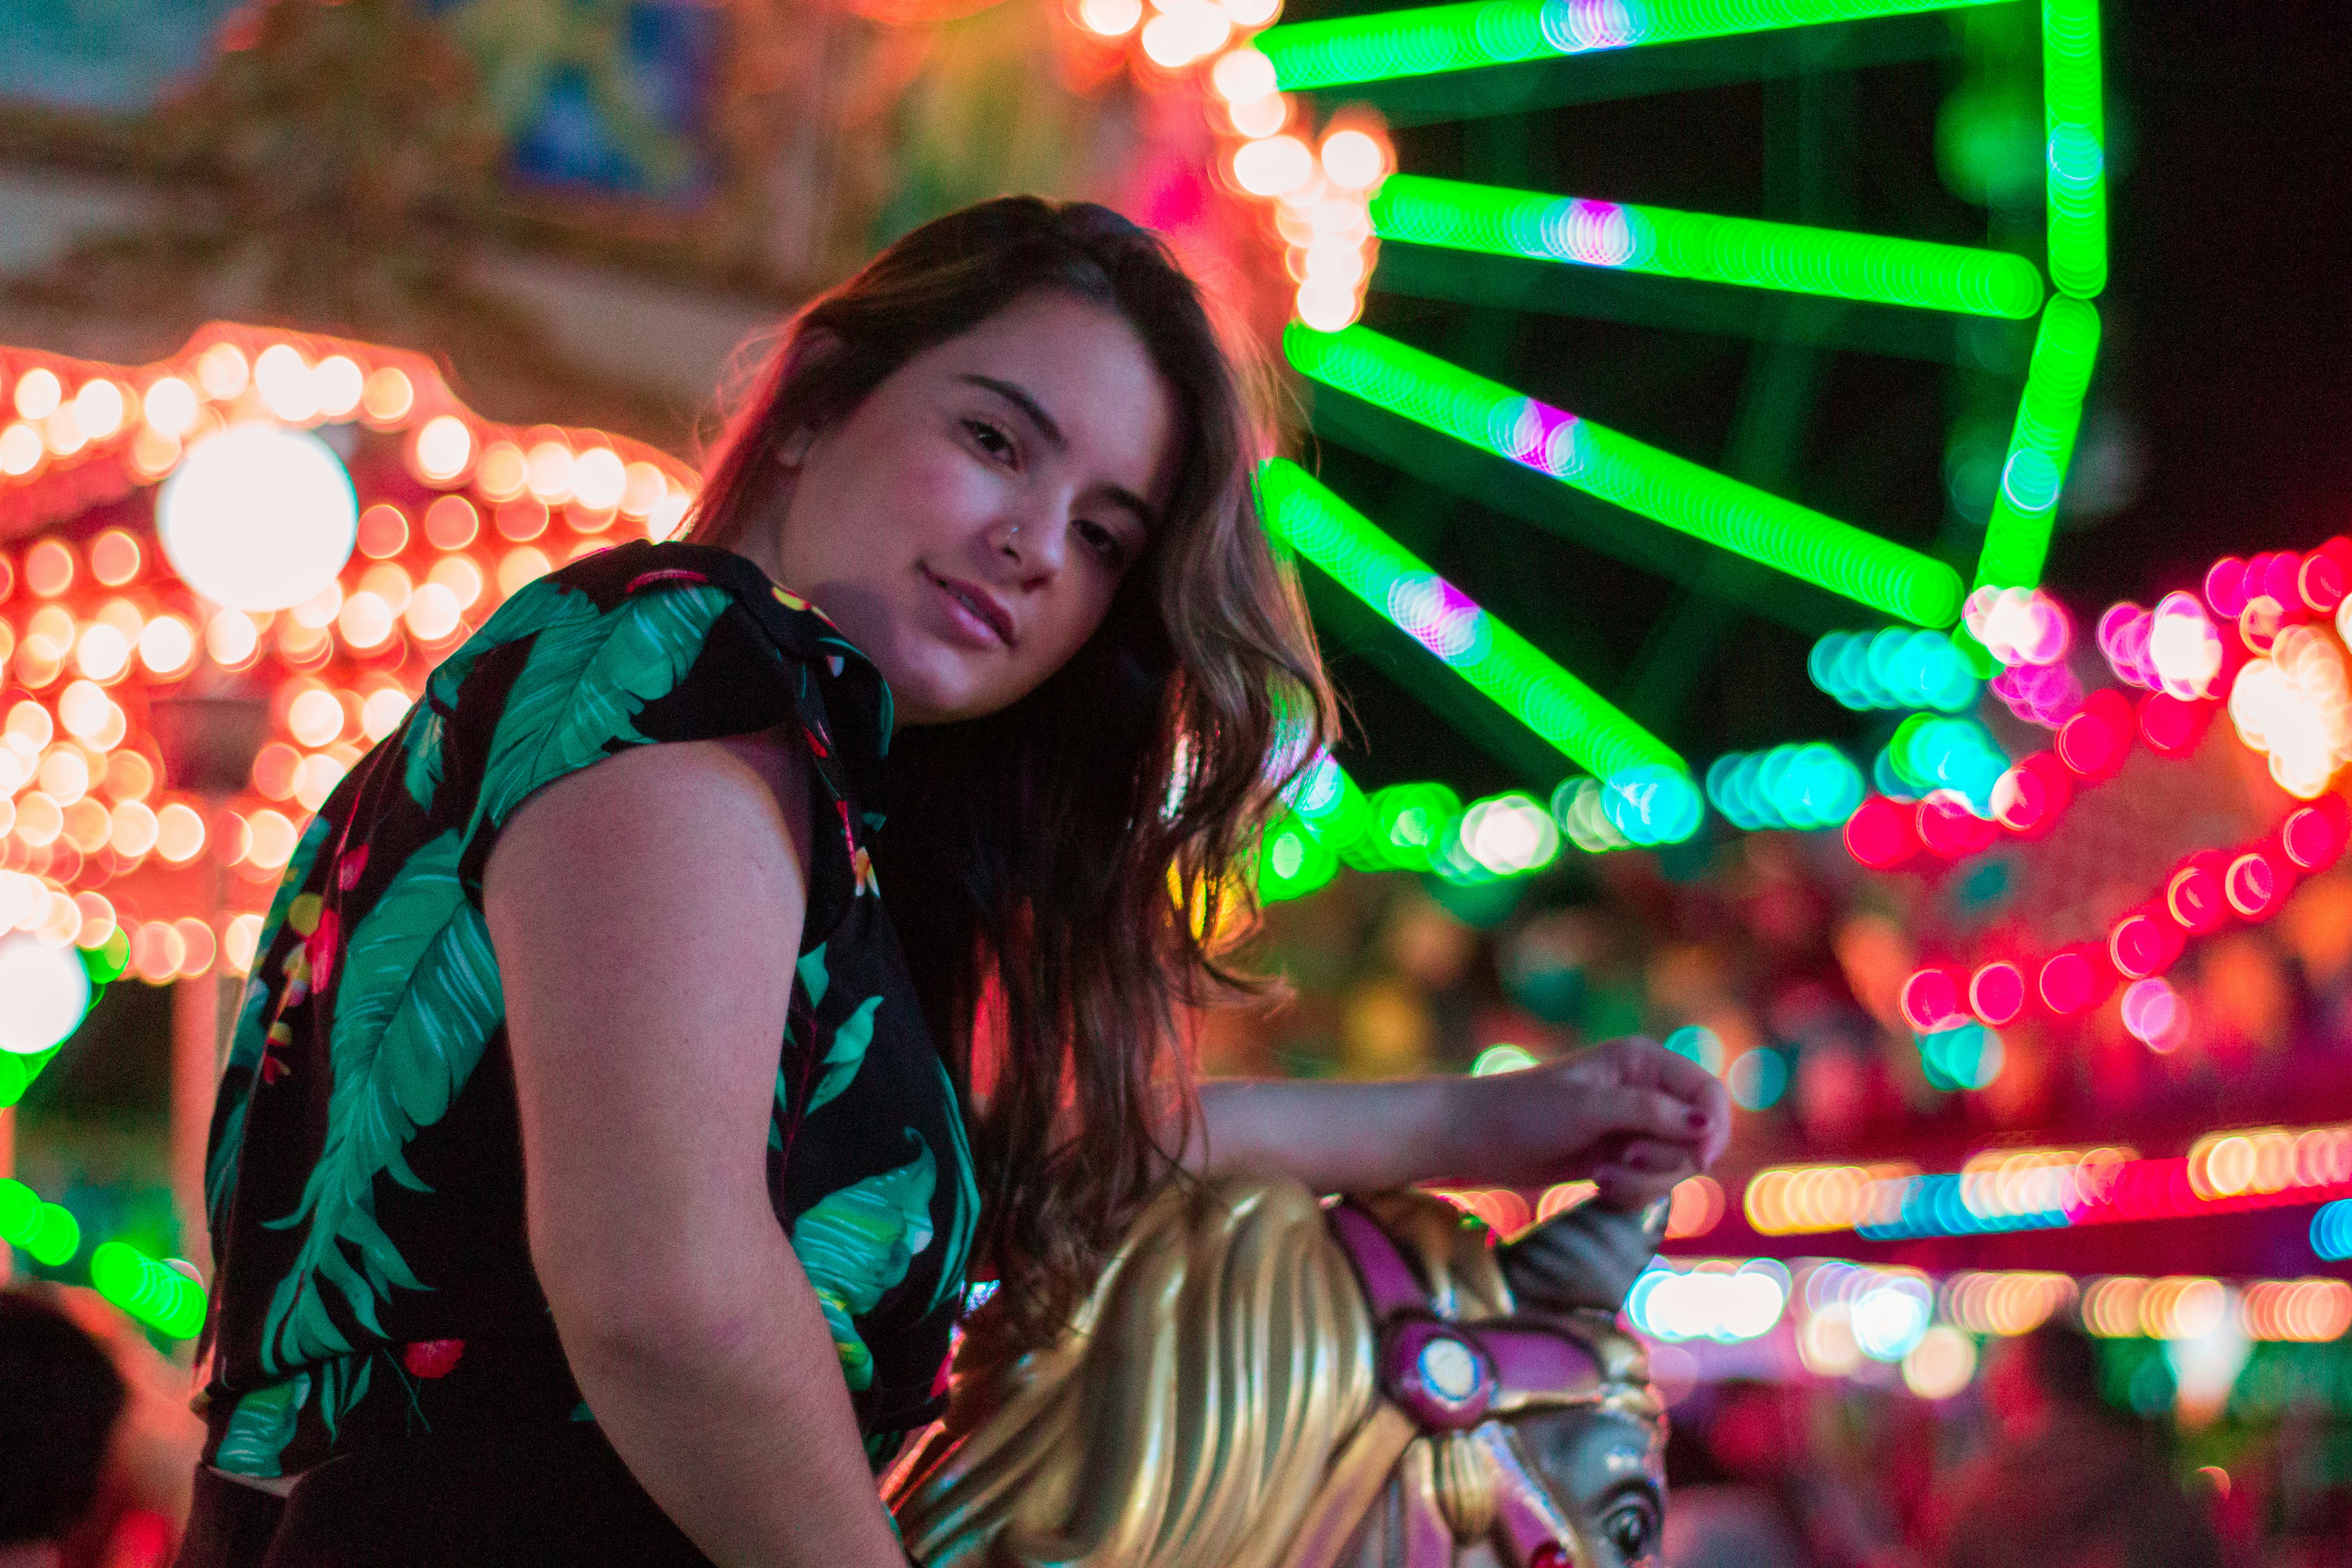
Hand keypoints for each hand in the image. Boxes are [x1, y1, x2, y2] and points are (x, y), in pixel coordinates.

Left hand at [1442, 1036, 1730, 1208]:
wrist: (1477, 1140)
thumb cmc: (1525, 1112)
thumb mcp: (1589, 1108)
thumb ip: (1650, 1114)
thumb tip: (1707, 1127)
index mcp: (1643, 1061)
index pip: (1708, 1094)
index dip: (1713, 1128)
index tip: (1700, 1160)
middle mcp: (1646, 1092)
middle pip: (1698, 1138)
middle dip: (1666, 1161)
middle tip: (1623, 1159)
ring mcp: (1635, 1128)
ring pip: (1676, 1168)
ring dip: (1645, 1182)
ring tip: (1601, 1174)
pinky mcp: (1622, 1158)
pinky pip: (1652, 1186)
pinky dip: (1630, 1192)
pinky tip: (1596, 1183)